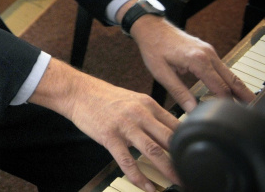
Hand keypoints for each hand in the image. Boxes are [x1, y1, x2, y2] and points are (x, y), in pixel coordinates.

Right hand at [30, 58, 179, 191]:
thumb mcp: (132, 99)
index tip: (197, 155)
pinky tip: (147, 186)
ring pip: (153, 151)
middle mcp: (139, 114)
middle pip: (169, 139)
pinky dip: (139, 177)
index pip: (176, 124)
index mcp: (148, 104)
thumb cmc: (103, 97)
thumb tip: (168, 132)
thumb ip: (150, 114)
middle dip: (184, 158)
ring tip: (178, 182)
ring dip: (168, 169)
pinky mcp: (109, 136)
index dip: (190, 142)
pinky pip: (127, 161)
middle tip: (194, 172)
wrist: (77, 92)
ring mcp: (124, 125)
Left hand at [130, 15, 254, 111]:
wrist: (150, 27)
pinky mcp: (207, 51)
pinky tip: (230, 90)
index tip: (228, 115)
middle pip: (231, 79)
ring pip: (229, 73)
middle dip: (242, 95)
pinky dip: (228, 80)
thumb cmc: (153, 47)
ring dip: (237, 87)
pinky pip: (222, 68)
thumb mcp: (161, 73)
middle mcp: (208, 54)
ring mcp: (209, 51)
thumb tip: (191, 109)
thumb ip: (178, 92)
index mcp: (197, 60)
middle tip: (251, 110)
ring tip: (245, 103)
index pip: (219, 87)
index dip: (225, 102)